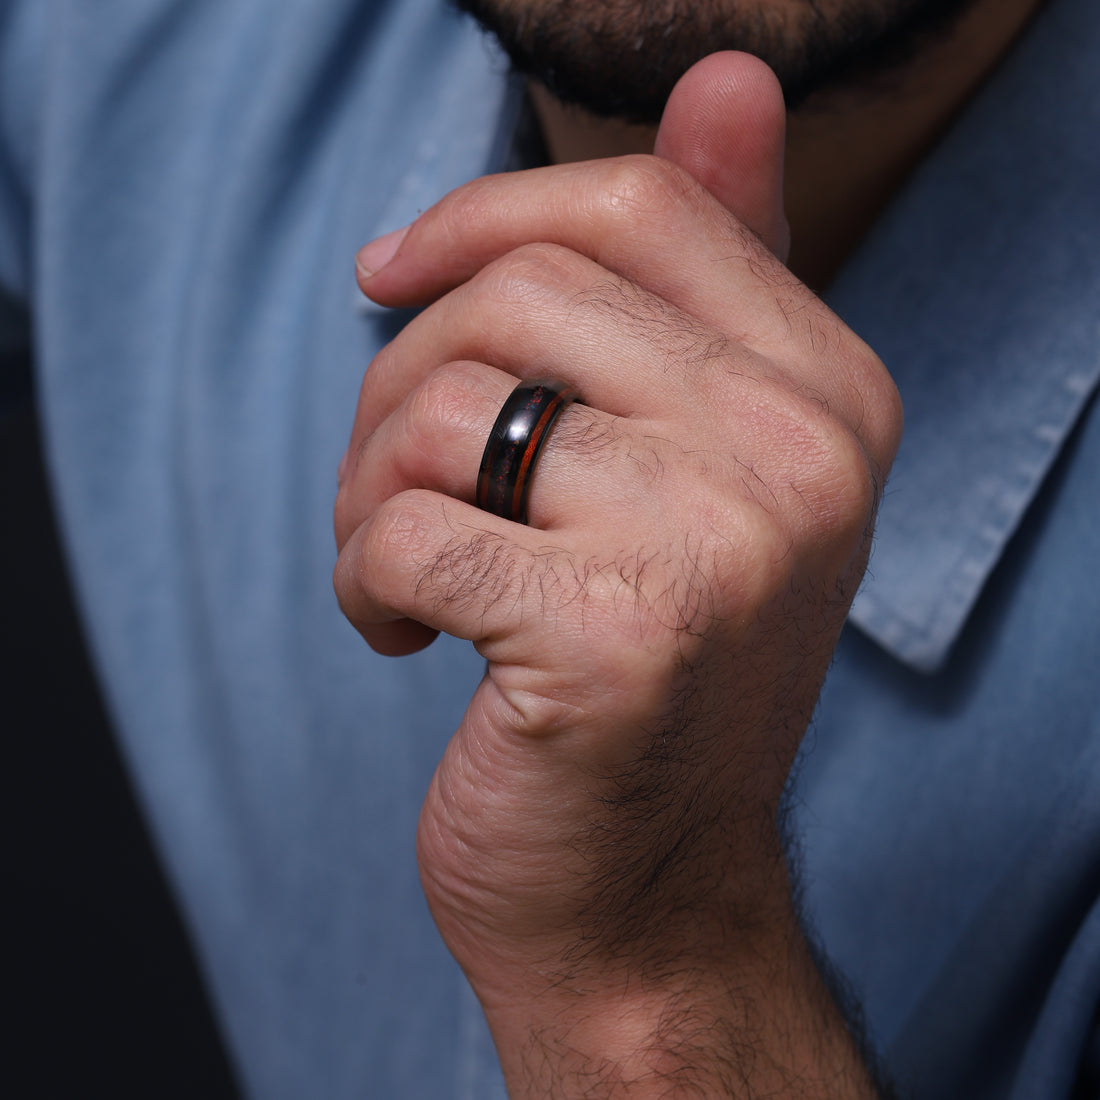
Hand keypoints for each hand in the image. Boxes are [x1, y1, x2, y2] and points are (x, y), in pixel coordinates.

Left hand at [334, 53, 900, 1096]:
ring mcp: (717, 547)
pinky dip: (362, 580)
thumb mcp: (691, 465)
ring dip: (370, 488)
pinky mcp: (609, 638)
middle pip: (516, 297)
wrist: (648, 894)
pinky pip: (401, 528)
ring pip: (441, 409)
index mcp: (828, 396)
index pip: (636, 209)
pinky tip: (402, 638)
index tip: (390, 276)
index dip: (482, 218)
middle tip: (397, 485)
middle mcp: (799, 458)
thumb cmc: (641, 668)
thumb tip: (729, 73)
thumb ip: (707, 272)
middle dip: (401, 382)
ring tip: (401, 569)